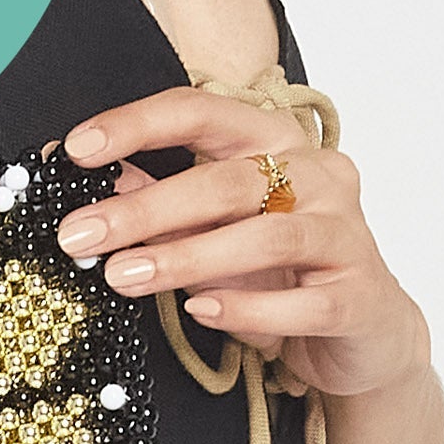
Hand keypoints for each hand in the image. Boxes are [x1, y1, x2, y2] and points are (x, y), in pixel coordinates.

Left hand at [57, 88, 428, 399]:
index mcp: (276, 141)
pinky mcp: (362, 295)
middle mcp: (318, 174)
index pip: (201, 111)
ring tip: (124, 277)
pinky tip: (200, 311)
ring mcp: (347, 232)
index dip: (136, 125)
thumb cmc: (281, 269)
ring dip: (186, 258)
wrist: (366, 331)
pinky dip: (247, 306)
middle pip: (227, 180)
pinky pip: (303, 301)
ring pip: (265, 236)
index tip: (77, 149)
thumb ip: (156, 197)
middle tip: (82, 236)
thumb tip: (85, 175)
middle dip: (145, 209)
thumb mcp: (213, 227)